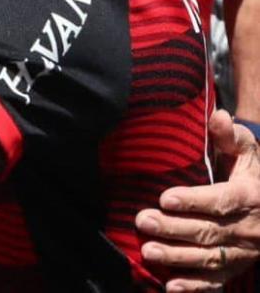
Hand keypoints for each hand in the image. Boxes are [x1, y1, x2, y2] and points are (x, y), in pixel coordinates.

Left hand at [136, 109, 259, 290]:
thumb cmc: (252, 175)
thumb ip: (231, 137)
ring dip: (178, 258)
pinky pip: (216, 282)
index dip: (194, 201)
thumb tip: (218, 117)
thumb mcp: (248, 153)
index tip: (165, 198)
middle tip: (143, 221)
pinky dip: (194, 287)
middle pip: (209, 231)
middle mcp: (248, 228)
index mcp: (250, 197)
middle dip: (175, 228)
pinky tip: (170, 287)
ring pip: (209, 258)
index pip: (221, 200)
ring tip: (148, 251)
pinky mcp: (235, 268)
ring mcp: (242, 252)